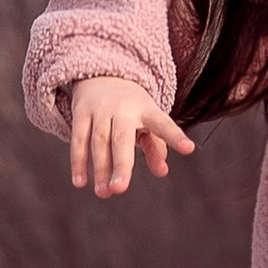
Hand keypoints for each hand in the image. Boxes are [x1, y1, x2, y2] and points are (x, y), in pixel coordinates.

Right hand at [67, 76, 196, 196]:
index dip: (175, 136)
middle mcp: (123, 108)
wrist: (101, 74)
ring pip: (98, 141)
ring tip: (104, 193)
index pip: (162, 123)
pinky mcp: (81, 112)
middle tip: (120, 189)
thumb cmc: (131, 108)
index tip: (189, 148)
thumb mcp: (147, 121)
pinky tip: (80, 182)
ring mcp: (100, 109)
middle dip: (120, 164)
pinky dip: (78, 161)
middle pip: (122, 138)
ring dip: (99, 169)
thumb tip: (162, 171)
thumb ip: (156, 147)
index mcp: (146, 109)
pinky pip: (78, 140)